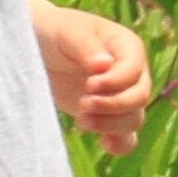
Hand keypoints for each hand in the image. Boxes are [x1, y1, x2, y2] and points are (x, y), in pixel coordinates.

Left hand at [31, 0, 151, 155]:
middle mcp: (131, 73)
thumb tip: (104, 65)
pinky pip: (126, 137)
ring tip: (80, 121)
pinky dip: (119, 144)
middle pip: (140, 97)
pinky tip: (103, 144)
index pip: (134, 70)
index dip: (115, 82)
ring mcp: (121, 96)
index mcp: (127, 47)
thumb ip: (86, 46)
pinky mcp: (107, 116)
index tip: (88, 84)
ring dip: (110, 125)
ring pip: (134, 119)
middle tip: (82, 104)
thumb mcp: (68, 32)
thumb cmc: (55, 32)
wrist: (37, 47)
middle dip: (112, 106)